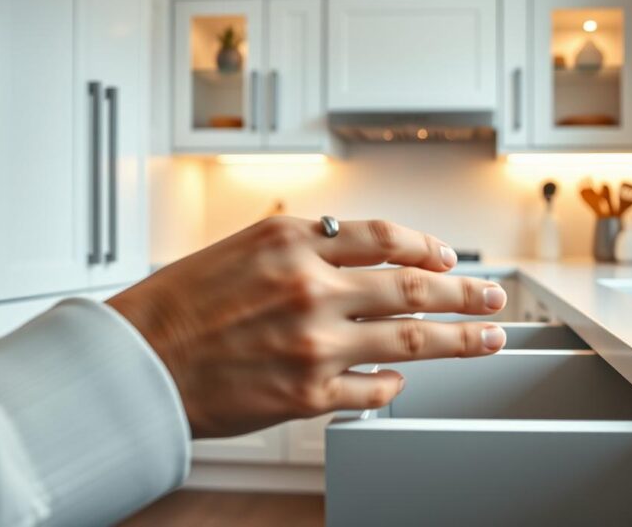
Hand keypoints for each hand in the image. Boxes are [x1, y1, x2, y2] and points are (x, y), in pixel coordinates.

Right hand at [107, 217, 507, 437]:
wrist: (136, 362)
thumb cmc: (181, 304)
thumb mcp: (244, 248)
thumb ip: (308, 248)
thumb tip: (369, 260)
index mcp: (293, 241)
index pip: (386, 237)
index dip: (429, 247)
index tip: (450, 258)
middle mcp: (310, 287)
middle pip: (413, 288)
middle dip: (466, 293)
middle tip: (495, 298)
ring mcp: (314, 343)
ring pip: (411, 339)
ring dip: (459, 339)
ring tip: (488, 338)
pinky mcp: (308, 394)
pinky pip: (375, 390)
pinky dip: (394, 385)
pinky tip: (400, 381)